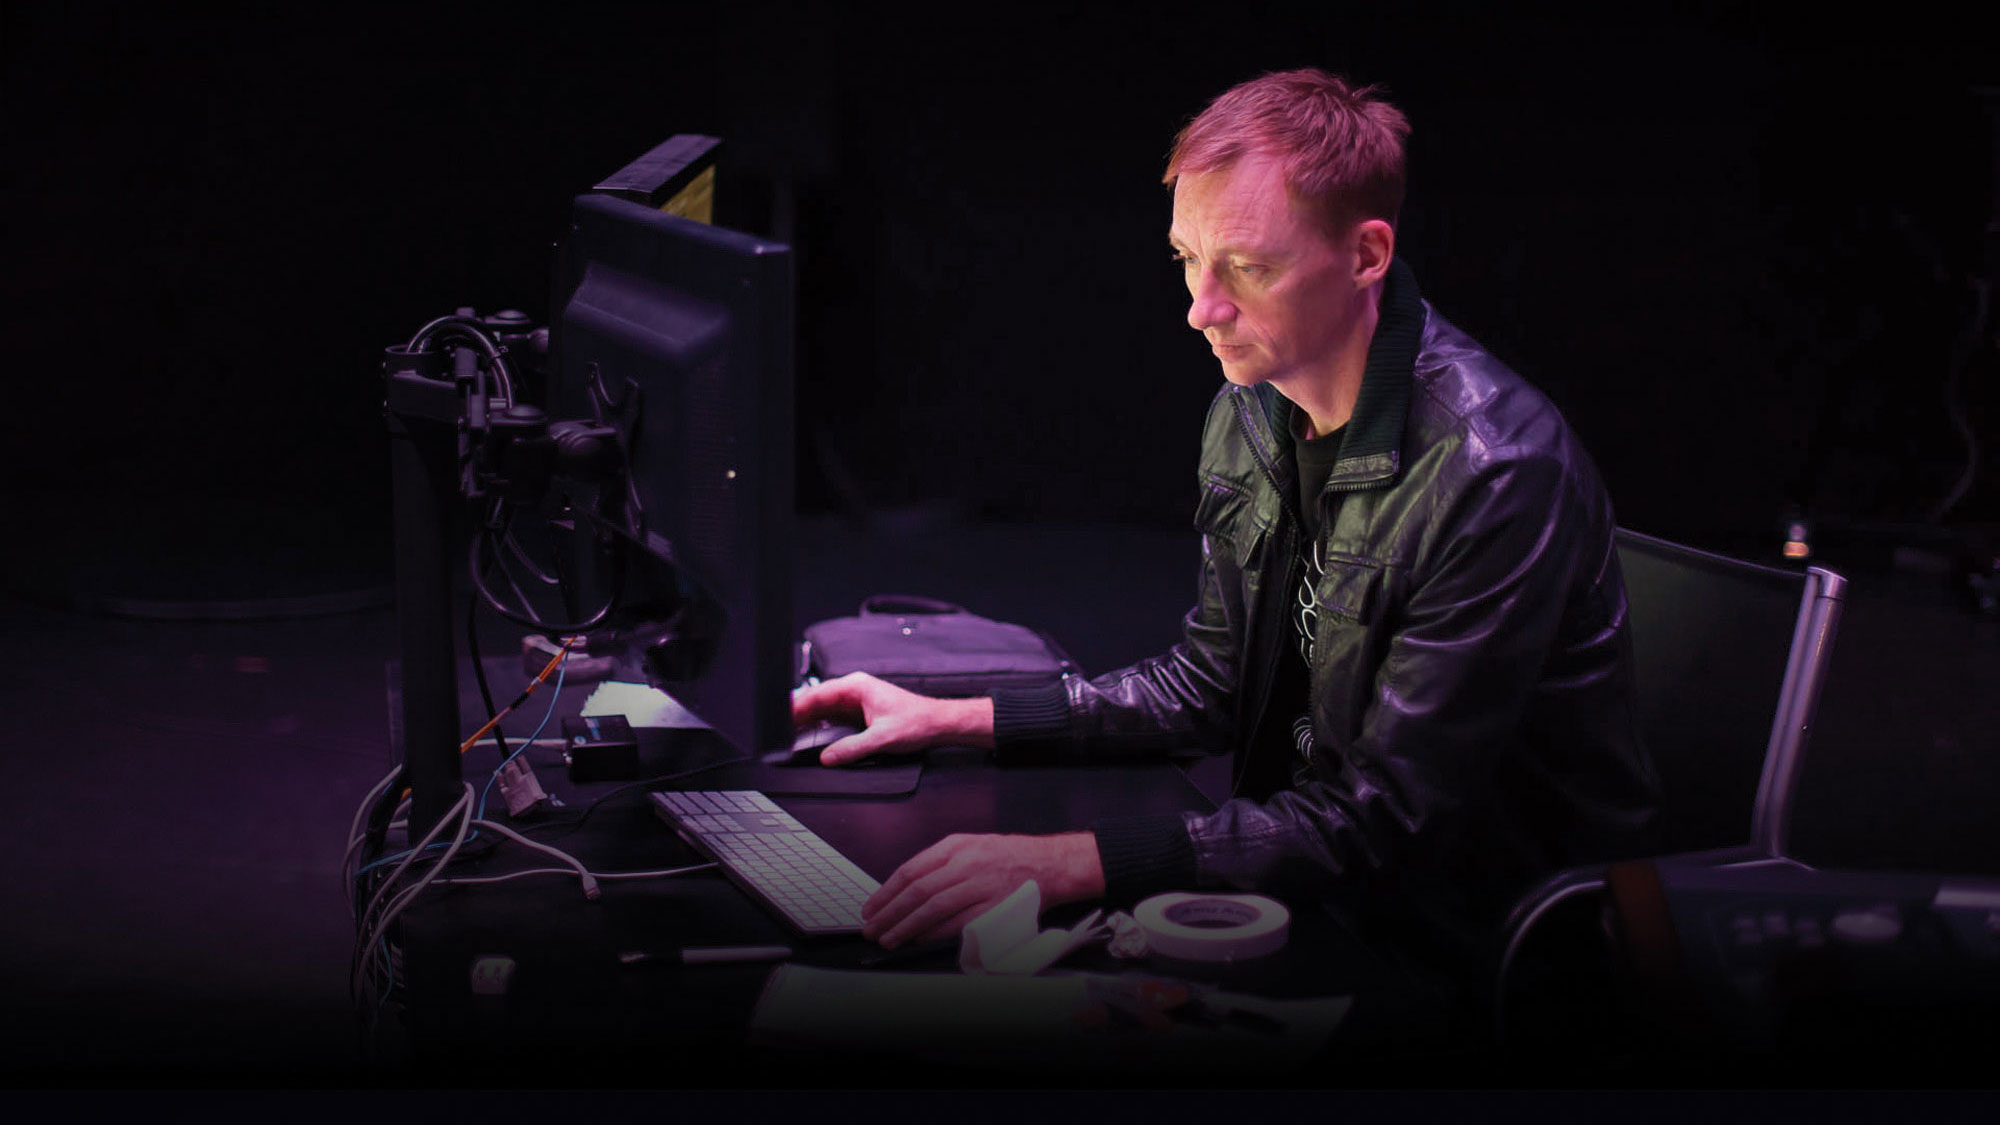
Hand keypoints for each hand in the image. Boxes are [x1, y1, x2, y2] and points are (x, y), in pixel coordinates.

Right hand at [790, 672, 992, 765]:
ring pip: (823, 710)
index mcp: (856, 687)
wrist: (938, 724)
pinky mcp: (860, 714)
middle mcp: (854, 691)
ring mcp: (856, 702)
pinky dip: (820, 727)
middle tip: (777, 731)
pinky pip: (833, 719)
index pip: (817, 694)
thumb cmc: (917, 722)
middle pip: (816, 701)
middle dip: (797, 715)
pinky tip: (809, 737)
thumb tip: (828, 757)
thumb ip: (852, 748)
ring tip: (787, 735)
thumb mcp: (882, 738)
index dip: (795, 706)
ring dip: (807, 722)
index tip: (780, 717)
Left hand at [861, 832, 1104, 948]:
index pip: (910, 870)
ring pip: (933, 907)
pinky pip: (958, 923)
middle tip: (872, 928)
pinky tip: (919, 939)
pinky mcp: (994, 907)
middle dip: (889, 913)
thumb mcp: (971, 846)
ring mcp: (981, 885)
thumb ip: (940, 863)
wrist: (1050, 864)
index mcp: (956, 846)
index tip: (871, 908)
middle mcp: (967, 863)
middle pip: (917, 891)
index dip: (885, 892)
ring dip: (906, 926)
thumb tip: (905, 890)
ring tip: (889, 938)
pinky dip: (935, 933)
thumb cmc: (1010, 858)